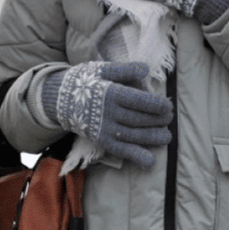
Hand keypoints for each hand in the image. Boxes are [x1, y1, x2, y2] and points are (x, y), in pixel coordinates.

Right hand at [41, 61, 172, 167]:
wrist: (59, 99)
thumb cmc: (84, 81)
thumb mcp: (102, 69)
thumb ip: (124, 70)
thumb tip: (146, 70)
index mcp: (110, 93)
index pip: (138, 101)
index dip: (156, 105)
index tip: (168, 106)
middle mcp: (108, 113)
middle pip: (138, 119)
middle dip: (158, 120)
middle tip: (169, 118)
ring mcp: (105, 129)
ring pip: (133, 136)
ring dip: (152, 138)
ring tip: (166, 136)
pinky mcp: (101, 140)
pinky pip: (121, 150)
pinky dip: (136, 156)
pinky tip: (150, 161)